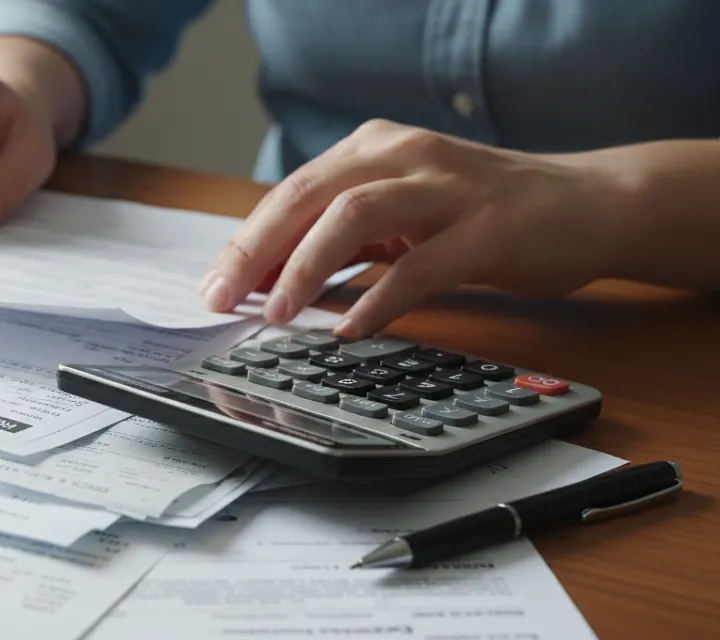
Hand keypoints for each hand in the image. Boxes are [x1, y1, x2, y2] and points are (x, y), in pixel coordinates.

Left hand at [200, 119, 631, 336]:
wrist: (588, 204)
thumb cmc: (481, 216)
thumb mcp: (399, 221)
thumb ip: (339, 245)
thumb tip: (265, 282)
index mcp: (373, 150)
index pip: (291, 192)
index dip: (245, 241)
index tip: (211, 287)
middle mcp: (404, 156)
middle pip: (309, 195)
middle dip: (256, 250)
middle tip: (222, 299)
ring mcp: (448, 188)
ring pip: (356, 216)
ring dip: (307, 267)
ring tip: (277, 312)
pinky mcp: (490, 228)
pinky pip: (423, 264)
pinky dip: (381, 298)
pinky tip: (352, 328)